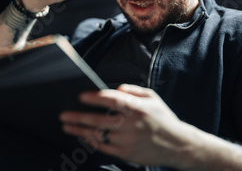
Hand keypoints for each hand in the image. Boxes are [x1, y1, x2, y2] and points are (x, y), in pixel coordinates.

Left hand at [59, 84, 194, 167]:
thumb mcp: (153, 98)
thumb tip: (115, 88)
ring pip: (98, 134)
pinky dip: (90, 141)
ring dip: (80, 130)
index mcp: (138, 108)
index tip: (80, 95)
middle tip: (63, 114)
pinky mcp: (126, 153)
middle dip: (79, 116)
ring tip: (66, 125)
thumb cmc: (163, 118)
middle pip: (99, 120)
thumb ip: (133, 90)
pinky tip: (81, 136)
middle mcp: (131, 124)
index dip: (95, 97)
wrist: (178, 145)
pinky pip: (103, 147)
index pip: (112, 100)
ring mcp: (128, 140)